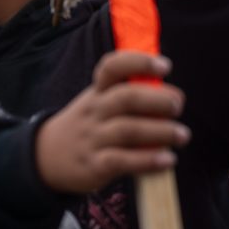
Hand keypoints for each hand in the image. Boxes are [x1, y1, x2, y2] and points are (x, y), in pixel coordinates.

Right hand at [35, 51, 189, 193]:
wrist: (46, 157)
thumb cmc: (87, 127)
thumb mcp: (98, 103)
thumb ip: (129, 97)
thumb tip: (172, 97)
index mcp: (97, 92)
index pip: (111, 67)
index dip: (138, 62)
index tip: (165, 66)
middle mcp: (94, 112)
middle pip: (126, 98)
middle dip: (158, 99)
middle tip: (177, 105)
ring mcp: (93, 138)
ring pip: (128, 130)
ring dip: (160, 131)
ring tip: (182, 135)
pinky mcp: (94, 165)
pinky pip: (121, 161)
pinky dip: (148, 160)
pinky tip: (167, 160)